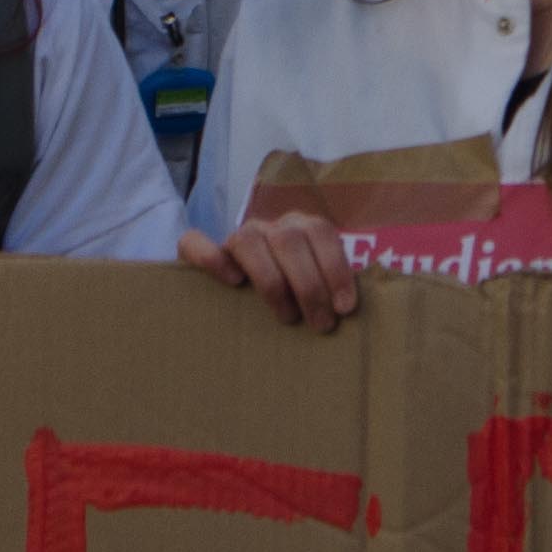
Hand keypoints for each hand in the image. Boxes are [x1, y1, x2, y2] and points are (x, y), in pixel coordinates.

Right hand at [182, 204, 364, 331]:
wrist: (234, 289)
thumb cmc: (290, 296)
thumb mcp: (313, 288)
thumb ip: (331, 288)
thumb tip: (356, 309)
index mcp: (300, 228)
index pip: (322, 233)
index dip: (336, 268)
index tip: (345, 308)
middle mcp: (269, 226)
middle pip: (289, 239)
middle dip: (309, 285)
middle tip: (321, 324)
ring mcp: (235, 236)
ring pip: (249, 240)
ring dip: (272, 281)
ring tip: (286, 317)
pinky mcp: (196, 252)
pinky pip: (195, 242)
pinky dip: (211, 258)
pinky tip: (232, 282)